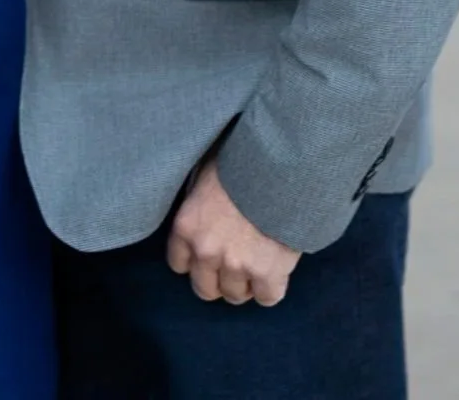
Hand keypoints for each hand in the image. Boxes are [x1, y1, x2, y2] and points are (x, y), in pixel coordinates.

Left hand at [167, 161, 300, 307]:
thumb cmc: (239, 161)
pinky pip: (267, 298)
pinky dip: (272, 288)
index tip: (209, 253)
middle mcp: (206, 251)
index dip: (196, 260)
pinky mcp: (267, 274)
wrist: (278, 166)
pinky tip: (276, 270)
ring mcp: (236, 265)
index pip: (179, 264)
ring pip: (235, 296)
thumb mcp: (205, 172)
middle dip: (218, 279)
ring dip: (245, 284)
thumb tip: (197, 203)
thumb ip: (197, 198)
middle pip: (205, 289)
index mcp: (186, 227)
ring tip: (257, 262)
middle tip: (234, 263)